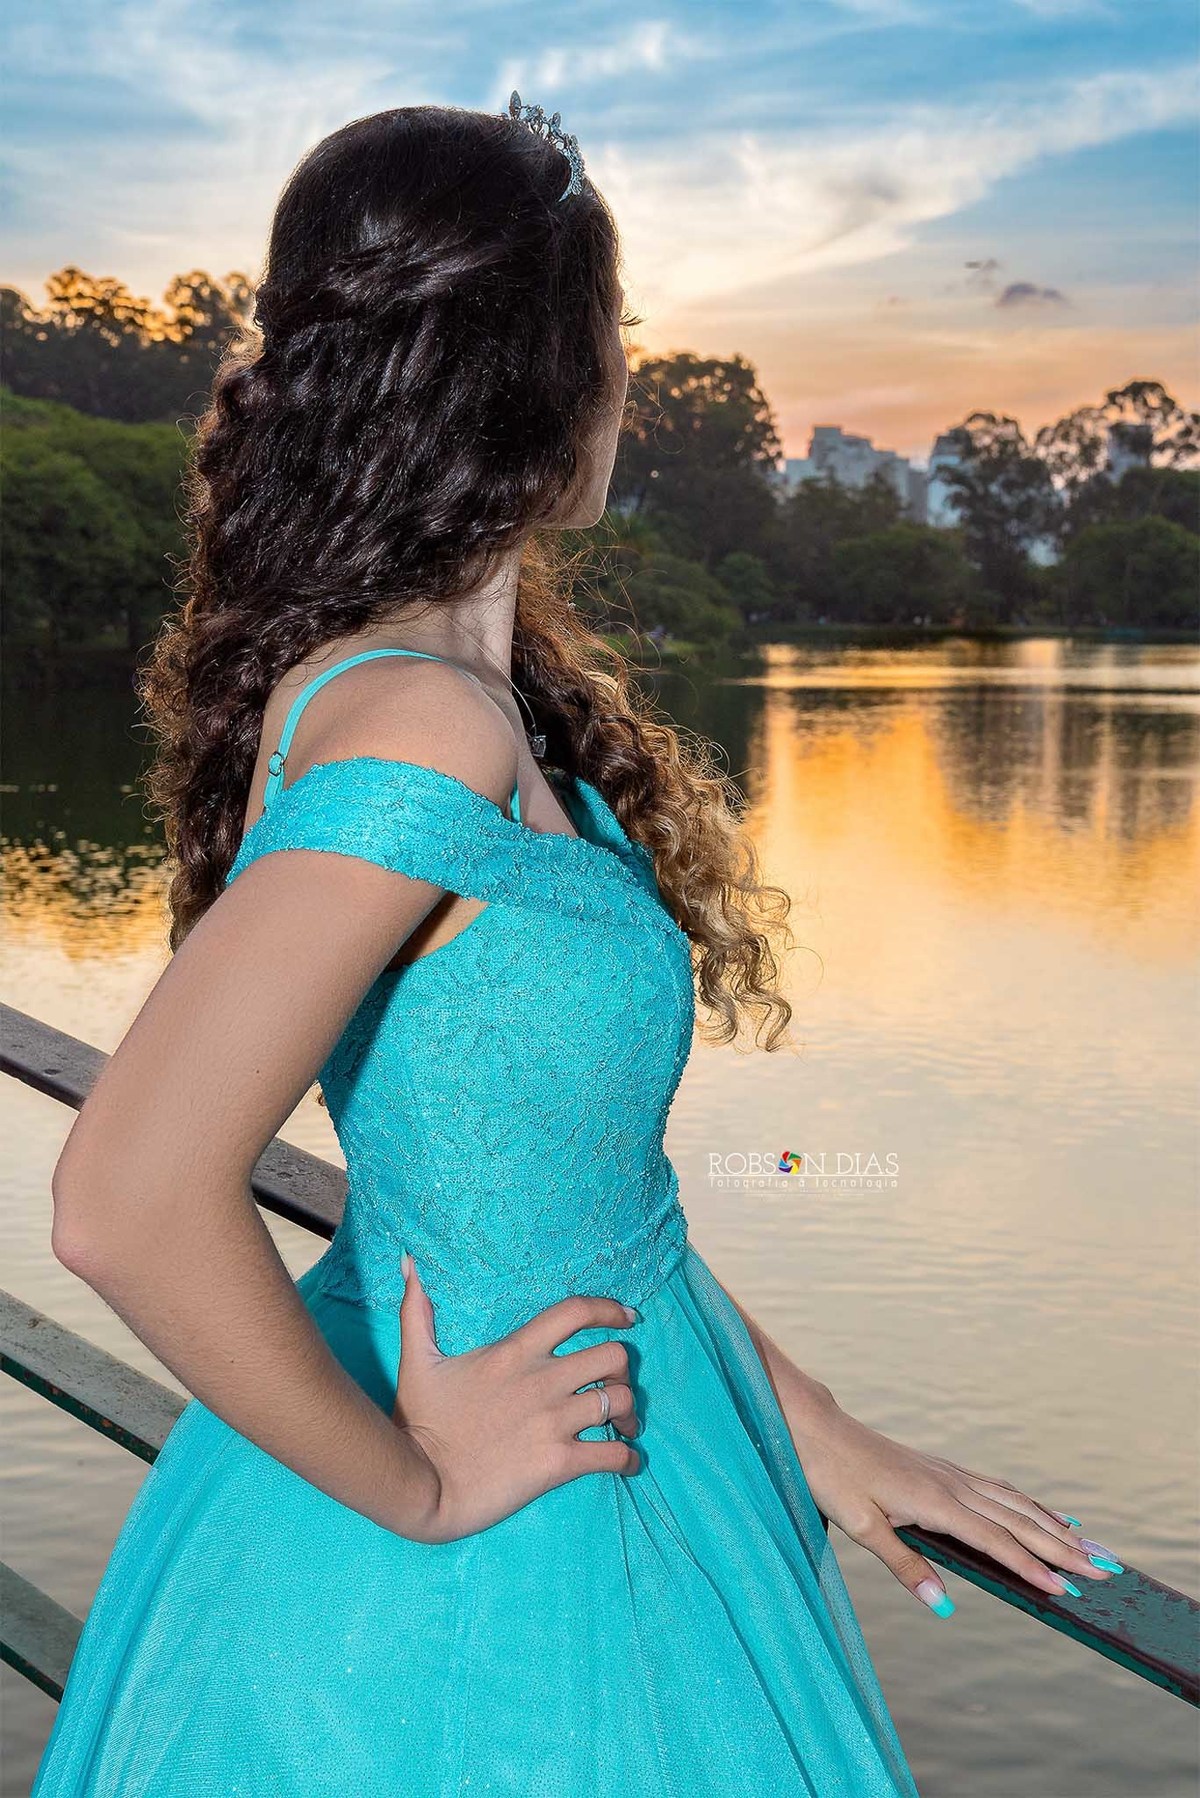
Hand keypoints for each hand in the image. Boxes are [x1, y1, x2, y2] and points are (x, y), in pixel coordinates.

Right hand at [390, 1255, 640, 1543]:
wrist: (422, 1484)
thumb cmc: (420, 1422)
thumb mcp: (418, 1360)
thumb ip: (418, 1311)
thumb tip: (409, 1263)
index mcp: (515, 1351)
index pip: (575, 1312)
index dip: (609, 1309)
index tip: (629, 1317)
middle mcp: (542, 1380)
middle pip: (613, 1356)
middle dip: (622, 1369)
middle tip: (615, 1384)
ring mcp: (554, 1422)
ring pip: (620, 1401)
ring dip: (629, 1412)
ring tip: (624, 1424)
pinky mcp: (559, 1463)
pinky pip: (614, 1454)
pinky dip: (628, 1458)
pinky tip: (627, 1463)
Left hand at [789, 1389, 1121, 1615]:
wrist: (815, 1427)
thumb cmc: (832, 1477)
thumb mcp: (860, 1527)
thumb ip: (904, 1564)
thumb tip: (942, 1604)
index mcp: (936, 1502)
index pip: (997, 1541)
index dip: (1033, 1567)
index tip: (1068, 1590)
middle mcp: (951, 1484)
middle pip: (1017, 1520)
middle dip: (1061, 1547)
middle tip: (1103, 1570)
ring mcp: (948, 1473)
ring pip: (1011, 1500)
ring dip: (1050, 1523)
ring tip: (1086, 1543)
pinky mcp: (939, 1468)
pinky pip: (995, 1487)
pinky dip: (1024, 1501)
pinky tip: (1035, 1509)